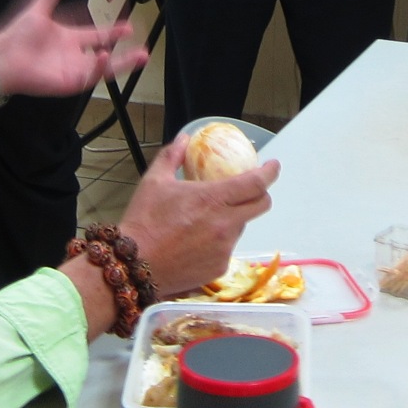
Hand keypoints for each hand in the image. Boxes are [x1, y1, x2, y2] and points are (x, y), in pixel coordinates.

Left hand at [0, 0, 148, 100]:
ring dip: (122, 63)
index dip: (113, 32)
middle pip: (107, 55)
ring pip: (105, 68)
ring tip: (141, 56)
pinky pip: (91, 76)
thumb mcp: (38, 8)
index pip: (98, 35)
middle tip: (144, 51)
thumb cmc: (18, 33)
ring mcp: (74, 69)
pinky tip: (106, 55)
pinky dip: (100, 67)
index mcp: (70, 37)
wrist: (4, 55)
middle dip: (126, 55)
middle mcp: (75, 55)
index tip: (129, 26)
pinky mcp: (70, 81)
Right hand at [118, 139, 280, 295]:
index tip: (273, 166)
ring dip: (234, 219)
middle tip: (248, 190)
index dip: (270, 172)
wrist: (134, 266)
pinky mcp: (219, 268)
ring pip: (242, 227)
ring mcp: (225, 248)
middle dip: (260, 195)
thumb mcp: (154, 182)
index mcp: (213, 199)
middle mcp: (225, 224)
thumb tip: (184, 139)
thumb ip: (172, 156)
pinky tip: (197, 242)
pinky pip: (227, 250)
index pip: (256, 183)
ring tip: (208, 219)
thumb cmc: (143, 221)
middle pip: (261, 205)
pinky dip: (219, 242)